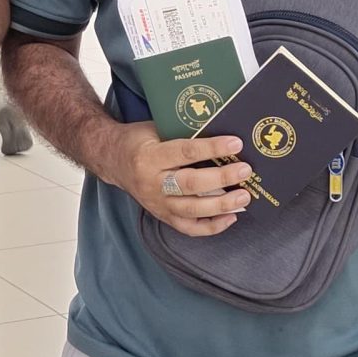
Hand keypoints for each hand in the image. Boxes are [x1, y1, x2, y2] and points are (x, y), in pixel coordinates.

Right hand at [104, 120, 252, 237]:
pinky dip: (212, 226)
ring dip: (221, 205)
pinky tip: (231, 217)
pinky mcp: (162, 216)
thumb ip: (182, 132)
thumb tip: (220, 130)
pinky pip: (189, 227)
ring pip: (191, 209)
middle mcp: (152, 183)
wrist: (112, 160)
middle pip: (190, 184)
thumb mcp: (155, 129)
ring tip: (244, 196)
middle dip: (221, 178)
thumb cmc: (138, 140)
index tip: (235, 144)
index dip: (211, 148)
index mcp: (149, 157)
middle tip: (245, 170)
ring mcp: (157, 203)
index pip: (185, 152)